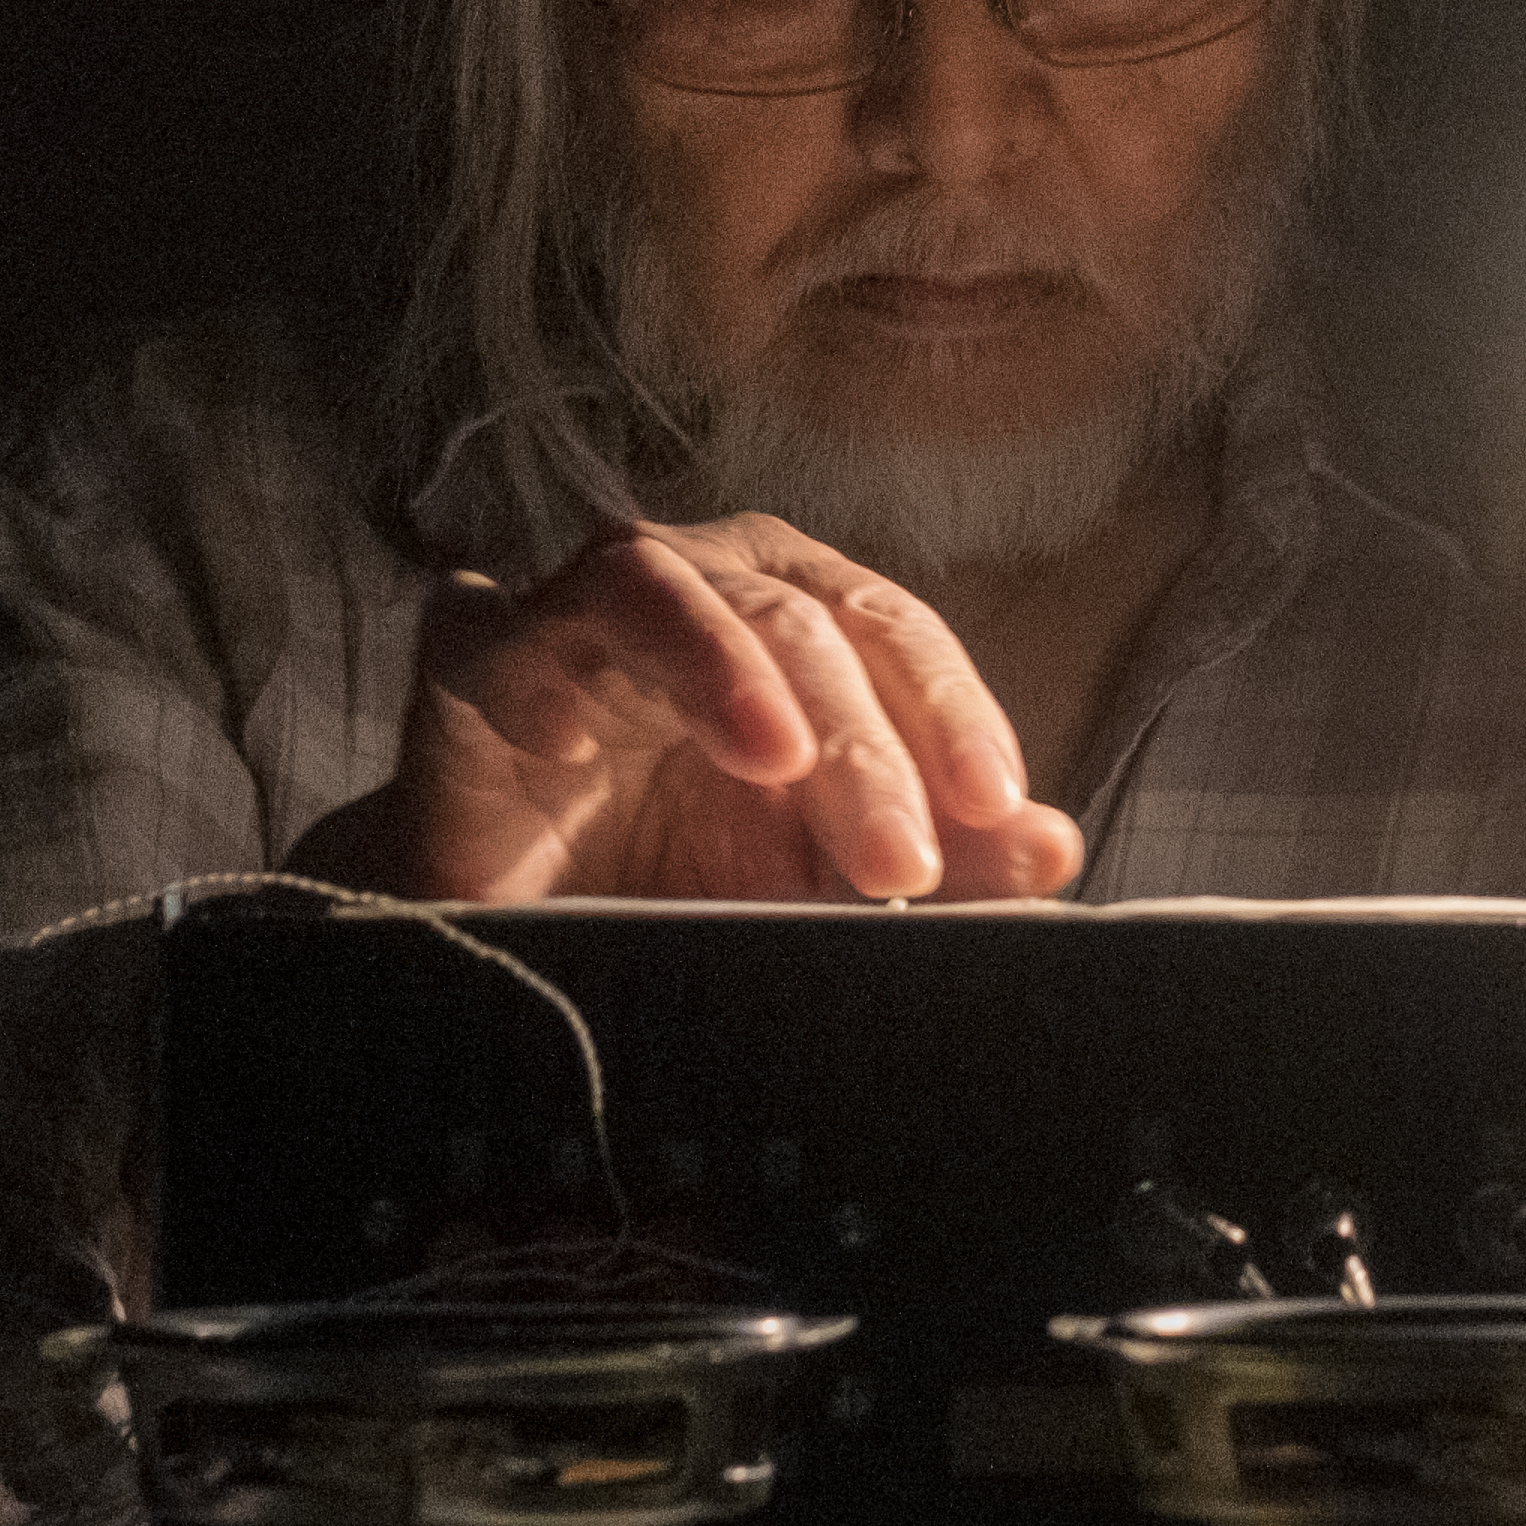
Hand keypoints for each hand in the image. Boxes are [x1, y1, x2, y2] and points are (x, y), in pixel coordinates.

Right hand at [300, 516, 1090, 905]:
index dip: (952, 712)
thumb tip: (1057, 849)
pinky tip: (572, 742)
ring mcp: (576, 614)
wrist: (501, 937)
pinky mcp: (468, 660)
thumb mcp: (819, 890)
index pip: (892, 630)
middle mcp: (696, 588)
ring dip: (727, 670)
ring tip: (776, 758)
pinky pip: (495, 633)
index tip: (998, 808)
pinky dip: (538, 675)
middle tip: (901, 862)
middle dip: (860, 742)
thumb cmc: (672, 882)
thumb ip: (938, 866)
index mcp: (793, 620)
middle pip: (795, 619)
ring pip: (662, 589)